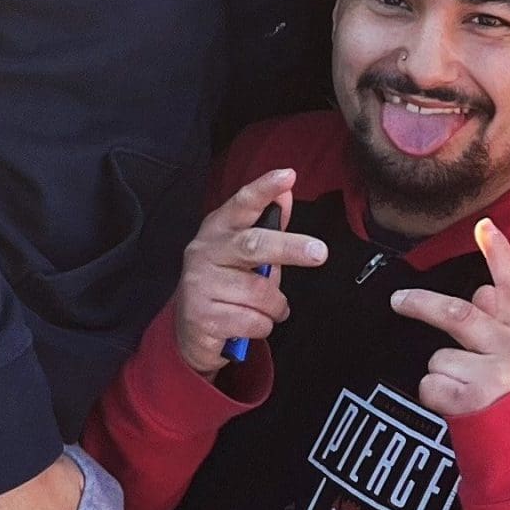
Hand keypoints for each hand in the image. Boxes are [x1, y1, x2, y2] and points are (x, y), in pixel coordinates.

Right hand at [173, 166, 326, 376]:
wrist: (189, 333)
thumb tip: (285, 195)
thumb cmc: (224, 284)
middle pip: (253, 245)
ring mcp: (200, 285)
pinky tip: (252, 324)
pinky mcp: (203, 318)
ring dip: (276, 306)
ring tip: (271, 310)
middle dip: (290, 247)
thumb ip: (266, 227)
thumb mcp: (242, 253)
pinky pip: (253, 321)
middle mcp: (205, 252)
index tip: (287, 176)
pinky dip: (263, 326)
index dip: (264, 189)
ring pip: (260, 293)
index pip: (241, 204)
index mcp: (217, 229)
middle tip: (320, 252)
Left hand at [393, 218, 509, 421]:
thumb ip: (504, 323)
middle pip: (457, 313)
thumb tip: (482, 291)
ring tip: (464, 389)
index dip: (500, 254)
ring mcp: (493, 376)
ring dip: (441, 372)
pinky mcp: (471, 403)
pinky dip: (434, 395)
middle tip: (398, 300)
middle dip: (420, 304)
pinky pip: (430, 385)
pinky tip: (457, 407)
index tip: (485, 225)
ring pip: (439, 356)